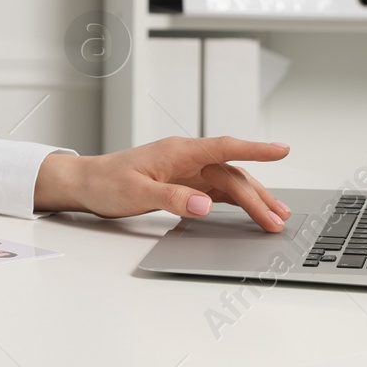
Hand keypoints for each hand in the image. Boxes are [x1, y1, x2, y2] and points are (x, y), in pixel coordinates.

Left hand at [32, 136, 292, 230]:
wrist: (85, 183)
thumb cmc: (106, 183)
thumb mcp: (137, 192)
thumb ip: (173, 198)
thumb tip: (206, 205)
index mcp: (178, 152)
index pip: (225, 147)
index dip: (255, 149)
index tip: (282, 149)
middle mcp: (186, 157)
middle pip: (232, 173)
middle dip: (259, 195)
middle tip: (279, 219)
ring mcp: (186, 170)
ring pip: (228, 181)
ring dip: (252, 198)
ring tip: (275, 216)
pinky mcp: (182, 183)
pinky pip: (216, 189)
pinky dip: (235, 200)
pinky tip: (249, 209)